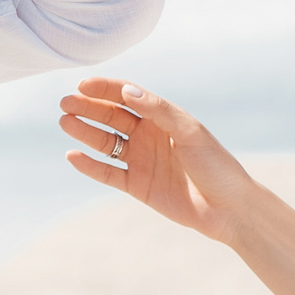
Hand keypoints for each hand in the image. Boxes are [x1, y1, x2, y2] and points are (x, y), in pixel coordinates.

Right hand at [59, 79, 254, 246]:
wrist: (229, 209)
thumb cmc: (216, 164)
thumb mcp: (190, 131)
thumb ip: (158, 110)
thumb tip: (127, 90)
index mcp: (162, 117)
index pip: (127, 96)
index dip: (105, 88)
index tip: (82, 85)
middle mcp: (149, 136)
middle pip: (112, 117)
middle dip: (88, 108)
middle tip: (65, 103)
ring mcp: (141, 160)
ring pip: (106, 142)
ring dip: (85, 132)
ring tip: (65, 123)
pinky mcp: (137, 186)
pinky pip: (108, 173)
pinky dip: (90, 165)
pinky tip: (73, 156)